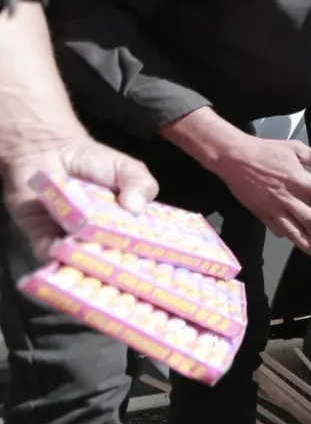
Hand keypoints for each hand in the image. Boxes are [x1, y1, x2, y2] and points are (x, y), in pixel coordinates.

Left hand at [1, 139, 158, 256]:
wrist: (48, 151)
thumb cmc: (93, 160)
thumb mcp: (126, 168)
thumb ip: (140, 183)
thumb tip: (136, 209)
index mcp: (127, 226)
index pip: (141, 247)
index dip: (148, 257)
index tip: (154, 266)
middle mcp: (102, 239)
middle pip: (112, 260)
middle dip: (117, 268)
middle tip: (121, 272)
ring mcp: (74, 241)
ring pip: (82, 262)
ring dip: (86, 267)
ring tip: (92, 267)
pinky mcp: (43, 240)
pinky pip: (51, 256)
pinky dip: (55, 258)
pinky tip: (62, 253)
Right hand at [208, 136, 310, 260]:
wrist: (233, 158)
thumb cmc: (265, 151)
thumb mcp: (295, 148)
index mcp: (298, 180)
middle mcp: (288, 199)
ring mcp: (274, 210)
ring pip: (295, 233)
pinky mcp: (262, 215)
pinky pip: (279, 230)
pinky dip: (290, 238)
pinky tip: (301, 243)